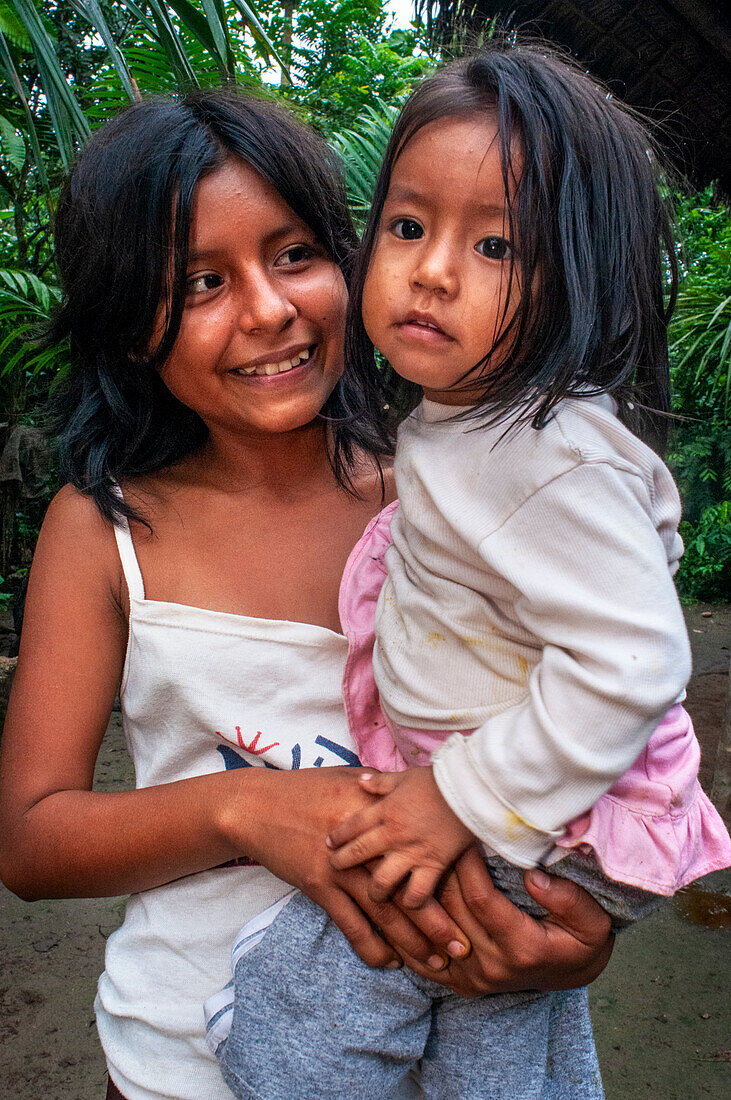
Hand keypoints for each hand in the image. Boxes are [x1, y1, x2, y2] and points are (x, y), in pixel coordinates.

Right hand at [241, 766, 471, 972]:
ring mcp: (340, 866)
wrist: (258, 805)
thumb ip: (383, 793)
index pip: (422, 851)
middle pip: (409, 888)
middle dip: (439, 922)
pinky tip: (389, 962)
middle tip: (465, 947)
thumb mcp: (349, 780)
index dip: (451, 880)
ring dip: (412, 943)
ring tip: (436, 964)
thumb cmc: (306, 789)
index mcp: (378, 813)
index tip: (475, 902)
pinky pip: (350, 924)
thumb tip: (415, 792)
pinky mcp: (318, 885)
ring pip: (385, 912)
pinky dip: (371, 946)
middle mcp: (365, 842)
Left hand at [326, 767, 473, 907]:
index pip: (351, 826)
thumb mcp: (405, 776)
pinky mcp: (433, 865)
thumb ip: (381, 782)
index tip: (328, 844)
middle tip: (335, 869)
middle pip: (357, 854)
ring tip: (373, 895)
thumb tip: (361, 781)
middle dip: (341, 863)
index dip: (336, 837)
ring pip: (382, 882)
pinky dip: (411, 901)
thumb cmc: (438, 780)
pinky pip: (417, 892)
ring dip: (374, 891)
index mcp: (385, 809)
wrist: (469, 789)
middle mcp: (393, 833)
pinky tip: (407, 903)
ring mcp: (412, 852)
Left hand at [398, 846, 613, 997]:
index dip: (466, 863)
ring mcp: (473, 978)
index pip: (480, 898)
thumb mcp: (592, 921)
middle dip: (438, 870)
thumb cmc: (581, 940)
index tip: (460, 834)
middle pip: (450, 910)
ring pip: (432, 930)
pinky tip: (400, 899)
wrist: (569, 974)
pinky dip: (408, 930)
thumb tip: (533, 876)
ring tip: (411, 857)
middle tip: (429, 836)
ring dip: (419, 894)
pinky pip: (423, 958)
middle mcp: (492, 966)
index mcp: (522, 948)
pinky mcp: (460, 983)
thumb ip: (568, 899)